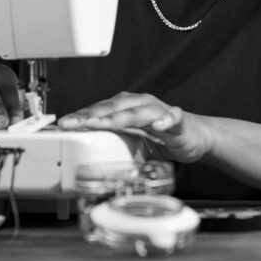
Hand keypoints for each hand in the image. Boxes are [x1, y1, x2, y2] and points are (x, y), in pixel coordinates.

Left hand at [57, 92, 214, 162]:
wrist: (197, 136)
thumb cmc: (163, 138)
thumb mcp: (132, 142)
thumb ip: (114, 144)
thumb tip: (88, 156)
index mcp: (126, 108)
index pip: (99, 110)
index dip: (81, 116)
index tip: (63, 125)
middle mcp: (140, 104)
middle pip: (113, 108)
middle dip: (91, 115)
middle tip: (74, 123)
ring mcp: (159, 110)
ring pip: (137, 111)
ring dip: (120, 117)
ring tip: (104, 124)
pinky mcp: (178, 119)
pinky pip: (172, 117)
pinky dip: (165, 119)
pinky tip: (158, 125)